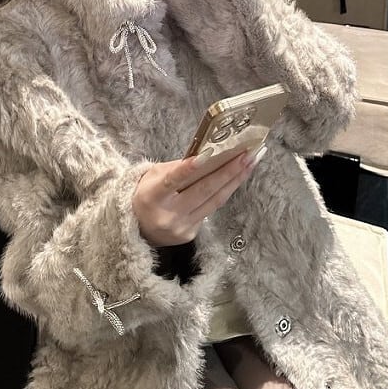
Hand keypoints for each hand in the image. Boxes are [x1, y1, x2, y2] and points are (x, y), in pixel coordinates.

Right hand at [132, 148, 265, 246]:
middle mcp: (167, 215)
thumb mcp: (153, 177)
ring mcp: (181, 227)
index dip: (190, 168)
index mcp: (152, 196)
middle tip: (248, 154)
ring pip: (214, 200)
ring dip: (235, 179)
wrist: (136, 228)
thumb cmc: (146, 195)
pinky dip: (224, 192)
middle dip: (229, 170)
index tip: (208, 155)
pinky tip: (237, 178)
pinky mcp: (190, 234)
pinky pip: (211, 209)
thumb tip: (207, 155)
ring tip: (251, 162)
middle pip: (203, 190)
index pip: (173, 180)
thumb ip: (177, 168)